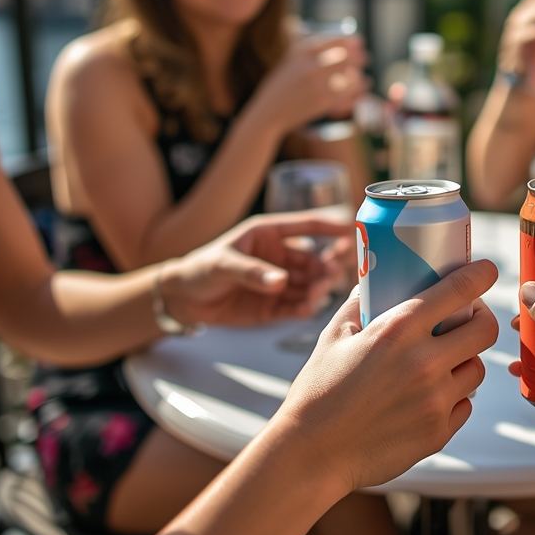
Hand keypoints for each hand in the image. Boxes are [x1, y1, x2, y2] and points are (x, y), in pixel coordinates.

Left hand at [161, 212, 352, 325]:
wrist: (182, 300)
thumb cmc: (199, 269)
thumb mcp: (223, 265)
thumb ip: (252, 272)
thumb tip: (281, 282)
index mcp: (270, 234)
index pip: (307, 225)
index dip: (330, 226)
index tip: (352, 229)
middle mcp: (281, 256)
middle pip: (314, 259)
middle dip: (326, 266)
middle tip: (333, 275)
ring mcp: (280, 281)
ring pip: (309, 284)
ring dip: (318, 288)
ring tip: (318, 295)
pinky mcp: (275, 305)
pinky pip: (296, 306)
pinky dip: (304, 307)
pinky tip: (308, 308)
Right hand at [255, 36, 369, 134]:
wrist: (268, 112)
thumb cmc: (280, 86)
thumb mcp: (289, 61)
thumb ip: (308, 50)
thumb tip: (337, 40)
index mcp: (301, 50)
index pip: (335, 40)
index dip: (351, 41)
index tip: (360, 42)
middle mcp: (310, 64)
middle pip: (347, 57)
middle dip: (359, 58)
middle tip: (365, 59)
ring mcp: (317, 83)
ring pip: (350, 78)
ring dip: (361, 79)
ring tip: (365, 80)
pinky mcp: (322, 101)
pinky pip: (347, 95)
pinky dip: (357, 94)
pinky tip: (361, 93)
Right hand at [279, 259, 498, 491]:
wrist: (311, 454)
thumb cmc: (319, 392)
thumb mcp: (335, 335)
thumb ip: (362, 304)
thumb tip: (376, 281)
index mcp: (399, 330)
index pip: (459, 290)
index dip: (481, 274)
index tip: (486, 270)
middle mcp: (425, 362)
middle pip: (485, 330)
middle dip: (481, 319)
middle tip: (468, 319)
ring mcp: (435, 400)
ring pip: (476, 369)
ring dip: (465, 360)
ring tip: (443, 361)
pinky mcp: (439, 433)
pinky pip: (463, 405)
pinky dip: (452, 397)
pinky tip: (429, 396)